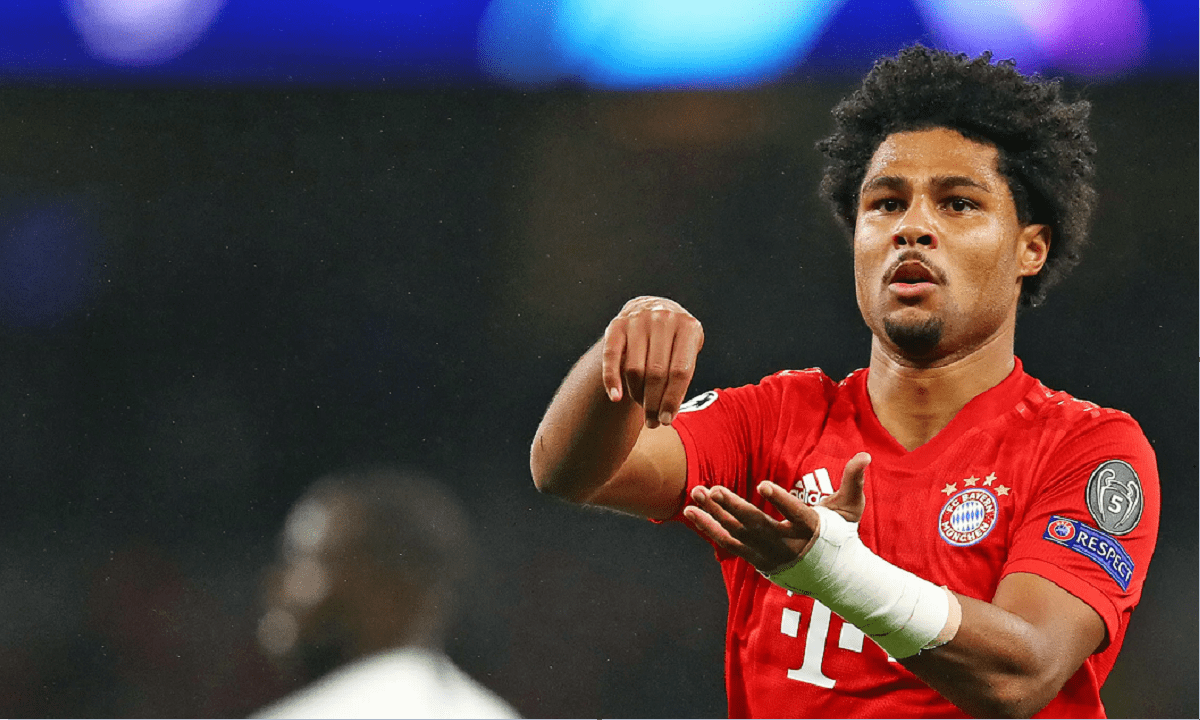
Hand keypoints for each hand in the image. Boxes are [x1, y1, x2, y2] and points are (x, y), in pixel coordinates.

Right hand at [602, 296, 703, 427]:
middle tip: (653, 422)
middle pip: (656, 373)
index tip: (666, 420)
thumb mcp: (687, 350)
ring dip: (637, 395)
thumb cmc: (674, 340)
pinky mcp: (616, 324)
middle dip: (653, 403)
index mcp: (688, 327)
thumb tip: (666, 414)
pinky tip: (616, 398)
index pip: (680, 371)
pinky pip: (611, 356)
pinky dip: (611, 379)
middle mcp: (663, 319)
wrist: (654, 307)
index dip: (672, 399)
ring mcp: (638, 320)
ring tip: (642, 406)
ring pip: (635, 369)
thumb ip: (680, 377)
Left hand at [682, 452, 870, 572]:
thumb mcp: (850, 509)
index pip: (794, 514)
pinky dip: (709, 528)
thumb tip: (865, 454)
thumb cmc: (841, 536)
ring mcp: (769, 554)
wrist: (833, 576)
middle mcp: (787, 544)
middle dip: (733, 507)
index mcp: (811, 529)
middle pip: (756, 525)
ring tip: (695, 495)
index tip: (763, 484)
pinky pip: (728, 543)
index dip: (779, 500)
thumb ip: (853, 481)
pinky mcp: (756, 558)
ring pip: (737, 534)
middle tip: (713, 489)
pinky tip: (691, 512)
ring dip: (713, 516)